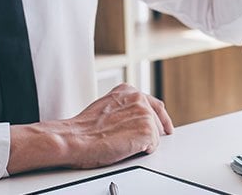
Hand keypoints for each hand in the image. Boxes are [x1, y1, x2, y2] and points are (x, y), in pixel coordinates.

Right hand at [7, 83, 173, 172]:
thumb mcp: (106, 107)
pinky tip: (127, 148)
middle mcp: (138, 98)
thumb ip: (123, 108)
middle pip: (157, 120)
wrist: (75, 139)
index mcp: (127, 91)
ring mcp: (145, 113)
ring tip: (122, 143)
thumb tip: (132, 118)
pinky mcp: (148, 130)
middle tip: (137, 141)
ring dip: (142, 142)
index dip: (161, 118)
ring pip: (155, 134)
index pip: (153, 103)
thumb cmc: (85, 129)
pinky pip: (153, 146)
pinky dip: (142, 150)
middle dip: (151, 132)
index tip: (166, 127)